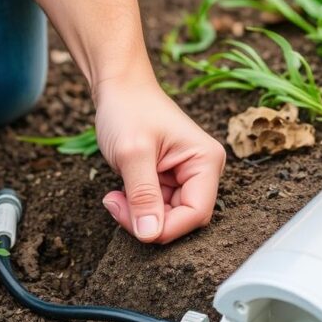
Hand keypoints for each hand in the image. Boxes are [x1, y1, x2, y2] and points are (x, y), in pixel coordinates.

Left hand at [95, 78, 225, 243]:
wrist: (117, 87)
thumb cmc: (128, 109)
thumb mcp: (132, 153)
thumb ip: (143, 195)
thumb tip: (151, 234)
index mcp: (206, 161)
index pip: (196, 213)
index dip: (165, 226)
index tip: (131, 219)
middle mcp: (203, 171)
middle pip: (183, 219)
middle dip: (149, 221)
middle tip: (116, 204)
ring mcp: (186, 177)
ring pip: (168, 218)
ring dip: (139, 215)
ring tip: (115, 196)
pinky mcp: (169, 181)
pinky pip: (157, 209)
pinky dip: (136, 208)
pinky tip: (119, 193)